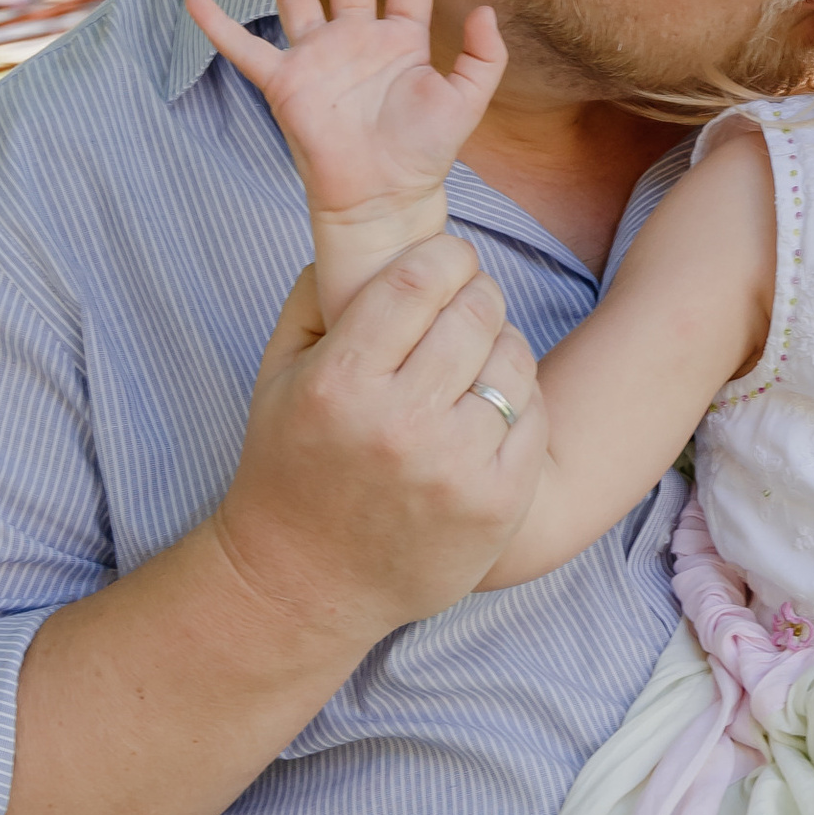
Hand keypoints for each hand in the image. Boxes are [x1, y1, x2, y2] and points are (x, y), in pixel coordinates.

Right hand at [186, 0, 505, 233]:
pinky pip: (244, 50)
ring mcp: (317, 58)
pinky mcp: (285, 82)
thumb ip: (484, 57)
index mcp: (400, 42)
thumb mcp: (467, 101)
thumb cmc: (426, 152)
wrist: (385, 196)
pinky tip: (196, 0)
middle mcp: (356, 41)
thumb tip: (486, 10)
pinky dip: (219, 27)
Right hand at [211, 238, 546, 641]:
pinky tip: (488, 407)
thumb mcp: (279, 375)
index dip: (446, 256)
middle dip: (477, 295)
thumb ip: (318, 295)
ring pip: (513, 360)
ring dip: (500, 346)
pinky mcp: (497, 502)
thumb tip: (374, 231)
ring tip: (474, 360)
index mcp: (341, 383)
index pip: (418, 281)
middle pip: (476, 312)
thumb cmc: (291, 466)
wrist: (307, 583)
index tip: (449, 259)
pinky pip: (533, 416)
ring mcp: (454, 467)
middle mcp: (399, 424)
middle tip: (468, 304)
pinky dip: (518, 399)